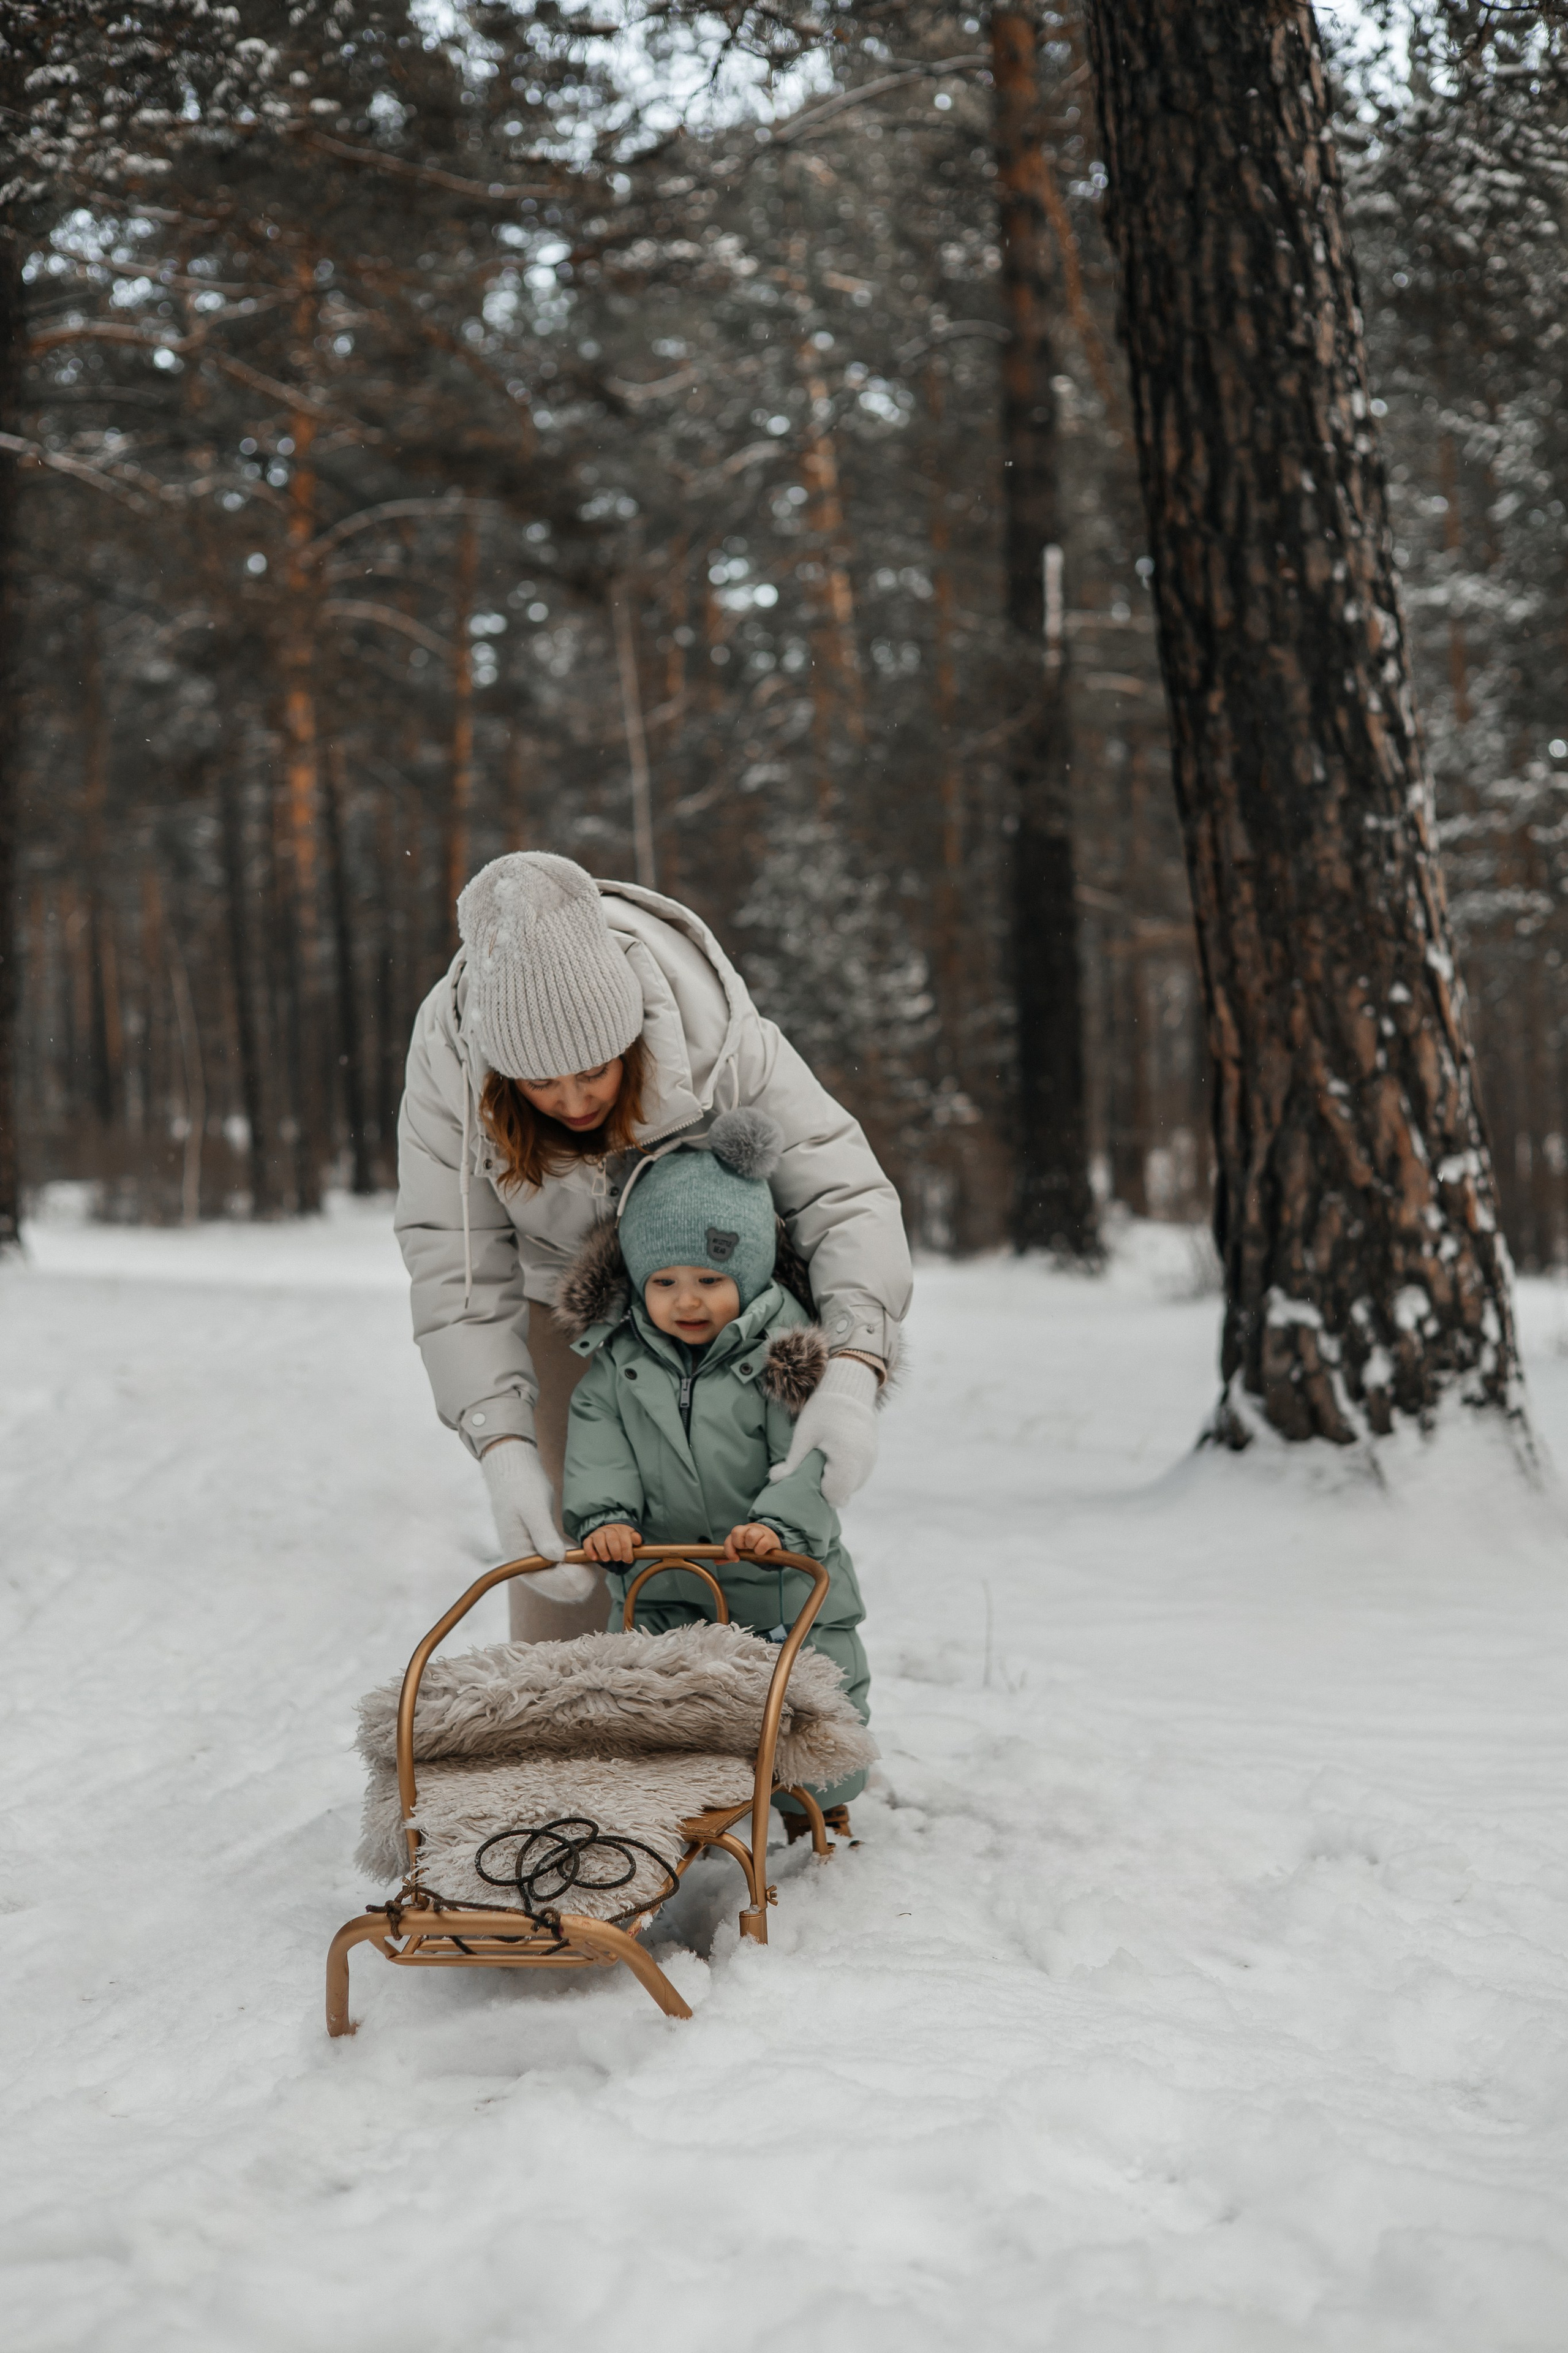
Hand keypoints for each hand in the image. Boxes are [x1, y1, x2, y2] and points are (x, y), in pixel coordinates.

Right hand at [480, 1442, 598, 1602]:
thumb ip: (544, 1534)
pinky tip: (584, 1552)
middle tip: (594, 1558)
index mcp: (519, 1557)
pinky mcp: (543, 1553)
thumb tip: (556, 1559)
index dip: (571, 1579)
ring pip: (562, 1582)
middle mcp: (526, 1565)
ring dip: (580, 1573)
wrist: (515, 1477)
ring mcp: (535, 1560)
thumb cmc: (522, 1488)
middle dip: (579, 1579)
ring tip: (592, 1554)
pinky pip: (562, 1570)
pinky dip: (576, 1565)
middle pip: (556, 1588)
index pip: (546, 1583)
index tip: (588, 1564)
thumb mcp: (533, 1508)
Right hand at [582, 1521, 641, 1564]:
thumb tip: (637, 1540)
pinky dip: (590, 1550)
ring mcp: (599, 1533)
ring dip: (603, 1550)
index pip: (625, 1538)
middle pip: (612, 1537)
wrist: (610, 1531)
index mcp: (622, 1529)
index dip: (627, 1550)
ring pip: (599, 1538)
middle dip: (615, 1550)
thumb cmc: (622, 1538)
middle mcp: (610, 1529)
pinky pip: (587, 1542)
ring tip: (606, 1559)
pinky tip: (595, 1558)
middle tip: (617, 1559)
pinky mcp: (590, 1538)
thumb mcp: (630, 1537)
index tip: (628, 1560)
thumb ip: (635, 1539)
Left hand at [724, 1521, 781, 1560]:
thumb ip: (729, 1555)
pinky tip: (761, 1552)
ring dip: (751, 1546)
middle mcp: (747, 1530)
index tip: (735, 1559)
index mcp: (739, 1532)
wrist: (769, 1537)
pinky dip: (761, 1550)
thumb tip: (716, 1561)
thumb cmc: (752, 1544)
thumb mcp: (740, 1549)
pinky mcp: (769, 1538)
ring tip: (754, 1549)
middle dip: (739, 1544)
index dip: (729, 1550)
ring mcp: (758, 1532)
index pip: (729, 1538)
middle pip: (736, 1532)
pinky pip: (763, 1543)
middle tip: (746, 1549)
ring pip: (751, 1536)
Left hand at [767, 1355, 879, 1507]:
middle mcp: (864, 1465)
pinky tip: (834, 1455)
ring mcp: (870, 1461)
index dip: (819, 1492)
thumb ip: (792, 1462)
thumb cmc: (823, 1410)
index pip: (834, 1496)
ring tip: (823, 1460)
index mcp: (847, 1461)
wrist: (849, 1388)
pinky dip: (845, 1472)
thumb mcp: (804, 1435)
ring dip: (836, 1480)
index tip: (807, 1477)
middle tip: (812, 1469)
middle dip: (826, 1488)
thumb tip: (773, 1479)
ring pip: (851, 1486)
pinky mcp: (872, 1456)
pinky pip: (857, 1475)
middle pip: (844, 1494)